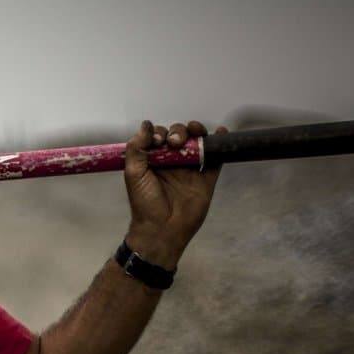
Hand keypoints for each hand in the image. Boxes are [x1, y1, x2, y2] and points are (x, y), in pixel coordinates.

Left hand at [123, 120, 225, 268]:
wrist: (162, 229)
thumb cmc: (145, 203)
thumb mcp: (133, 173)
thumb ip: (137, 148)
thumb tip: (146, 124)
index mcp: (153, 160)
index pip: (159, 137)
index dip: (160, 133)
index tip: (159, 140)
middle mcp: (172, 162)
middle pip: (179, 136)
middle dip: (179, 131)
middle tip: (175, 142)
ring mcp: (191, 169)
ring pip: (197, 143)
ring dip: (197, 132)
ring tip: (196, 131)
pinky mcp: (207, 178)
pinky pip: (215, 158)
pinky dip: (219, 143)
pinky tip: (220, 132)